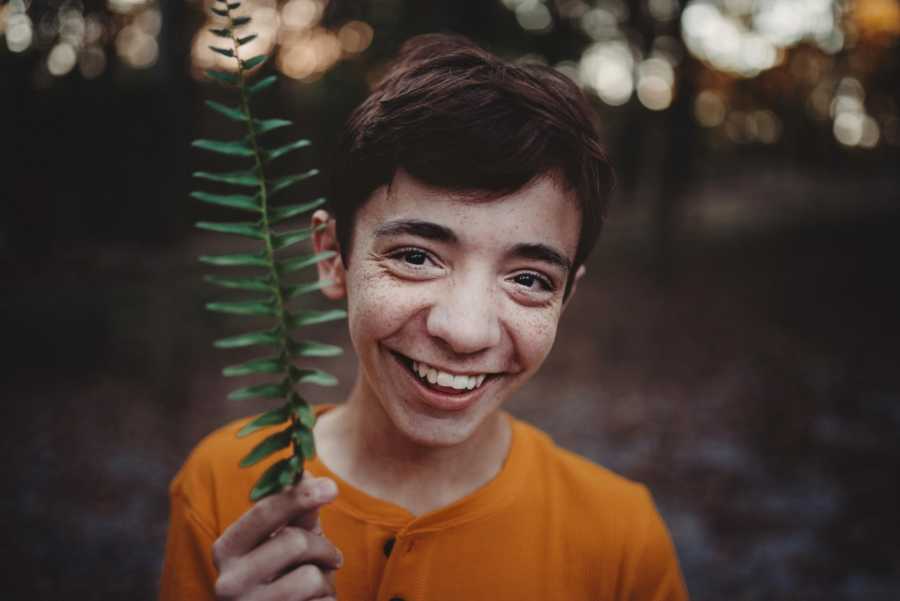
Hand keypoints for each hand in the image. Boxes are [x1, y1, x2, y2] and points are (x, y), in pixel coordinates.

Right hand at [212, 473, 341, 600]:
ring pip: (310, 578)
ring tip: (318, 587)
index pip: (264, 512)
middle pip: (294, 542)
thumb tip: (306, 473)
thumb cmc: (280, 580)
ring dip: (327, 580)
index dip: (299, 496)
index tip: (331, 486)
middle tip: (334, 558)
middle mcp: (228, 581)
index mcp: (227, 549)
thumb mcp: (285, 543)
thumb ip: (296, 512)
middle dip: (324, 548)